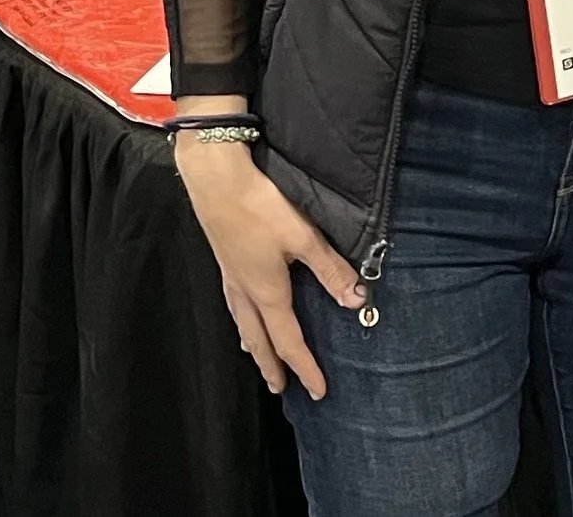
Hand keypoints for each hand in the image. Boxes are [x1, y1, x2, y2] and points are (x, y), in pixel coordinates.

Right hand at [175, 129, 363, 399]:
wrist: (216, 180)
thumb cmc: (260, 208)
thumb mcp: (304, 238)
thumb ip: (331, 270)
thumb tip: (357, 302)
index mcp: (267, 292)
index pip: (289, 341)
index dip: (305, 368)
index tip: (318, 391)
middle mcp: (246, 292)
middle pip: (260, 341)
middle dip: (272, 367)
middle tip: (281, 389)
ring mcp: (231, 278)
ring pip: (243, 324)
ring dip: (255, 346)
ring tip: (260, 359)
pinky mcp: (225, 262)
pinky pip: (235, 305)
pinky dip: (243, 322)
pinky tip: (243, 313)